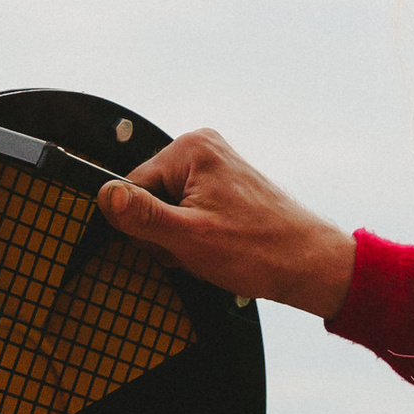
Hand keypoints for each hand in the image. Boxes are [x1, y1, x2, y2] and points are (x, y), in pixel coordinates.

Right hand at [95, 131, 354, 318]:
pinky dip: (196, 237)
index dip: (143, 226)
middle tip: (197, 250)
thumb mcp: (189, 238)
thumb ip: (142, 216)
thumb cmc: (259, 251)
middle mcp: (202, 149)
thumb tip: (104, 195)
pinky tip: (218, 248)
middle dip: (165, 234)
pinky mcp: (223, 187)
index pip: (131, 188)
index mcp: (191, 149)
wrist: (310, 265)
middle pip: (149, 199)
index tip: (171, 244)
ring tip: (213, 251)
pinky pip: (188, 214)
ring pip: (168, 211)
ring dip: (181, 240)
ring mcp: (215, 167)